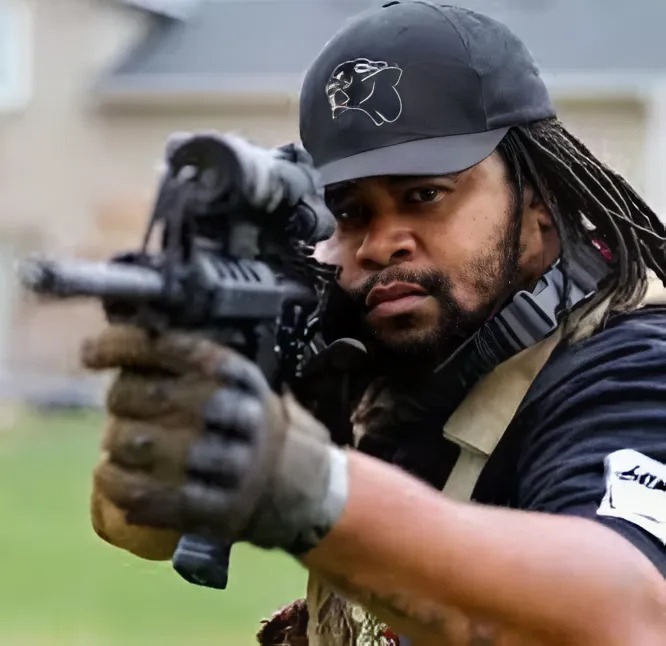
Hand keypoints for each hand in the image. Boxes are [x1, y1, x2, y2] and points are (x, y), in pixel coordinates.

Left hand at [83, 325, 347, 556]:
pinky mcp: (221, 509)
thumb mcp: (231, 382)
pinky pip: (155, 497)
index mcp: (239, 376)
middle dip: (121, 397)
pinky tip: (108, 476)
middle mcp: (240, 414)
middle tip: (119, 405)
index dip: (125, 345)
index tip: (91, 353)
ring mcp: (233, 464)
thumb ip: (183, 363)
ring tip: (115, 446)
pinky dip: (120, 486)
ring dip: (117, 443)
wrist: (293, 479)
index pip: (176, 347)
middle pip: (156, 396)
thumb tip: (112, 344)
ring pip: (150, 446)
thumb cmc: (241, 422)